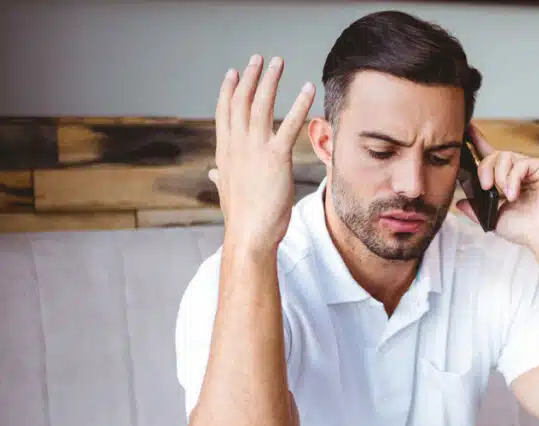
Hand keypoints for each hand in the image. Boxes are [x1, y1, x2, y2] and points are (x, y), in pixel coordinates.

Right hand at [208, 54, 314, 253]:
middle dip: (250, 77)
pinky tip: (307, 89)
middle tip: (259, 59)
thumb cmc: (242, 219)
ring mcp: (254, 150)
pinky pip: (289, 124)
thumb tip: (213, 174)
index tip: (233, 73)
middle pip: (241, 101)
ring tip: (279, 62)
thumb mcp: (228, 193)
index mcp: (225, 153)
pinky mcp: (275, 158)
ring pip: (261, 105)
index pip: (224, 113)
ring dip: (271, 81)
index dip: (229, 91)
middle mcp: (236, 146)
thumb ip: (221, 178)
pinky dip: (299, 104)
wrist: (249, 235)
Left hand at [456, 123, 538, 250]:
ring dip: (500, 176)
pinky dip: (513, 179)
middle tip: (485, 187)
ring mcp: (534, 166)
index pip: (491, 155)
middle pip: (495, 154)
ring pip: (506, 156)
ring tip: (505, 195)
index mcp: (508, 179)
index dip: (478, 141)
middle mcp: (521, 169)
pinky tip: (514, 194)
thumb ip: (476, 209)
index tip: (467, 130)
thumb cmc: (525, 229)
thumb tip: (459, 203)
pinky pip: (521, 163)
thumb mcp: (493, 219)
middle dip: (485, 169)